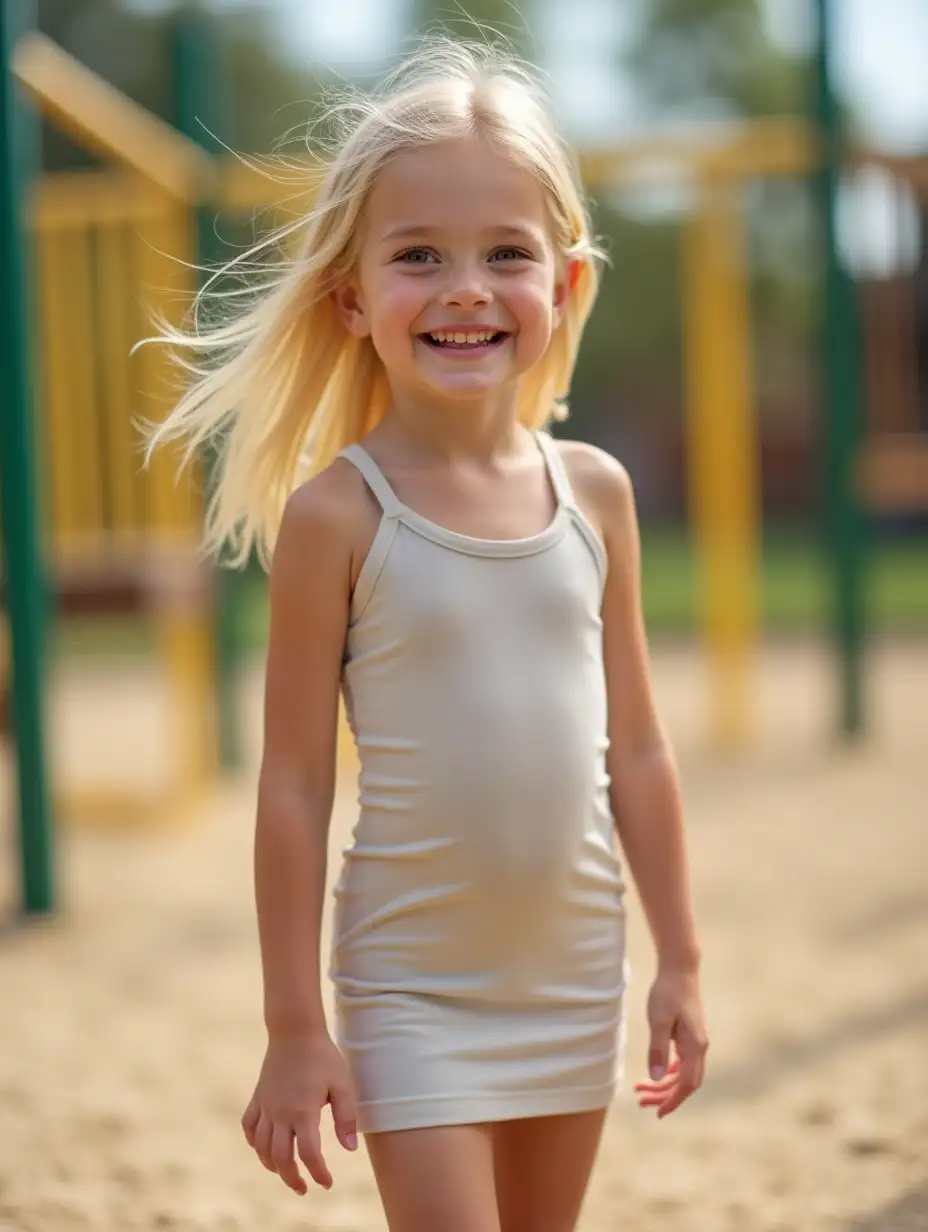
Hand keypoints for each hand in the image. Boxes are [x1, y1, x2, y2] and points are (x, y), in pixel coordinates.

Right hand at [241, 1030, 357, 1193]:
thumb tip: (349, 1150)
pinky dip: (254, 1143)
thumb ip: (346, 1118)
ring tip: (286, 1172)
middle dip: (292, 1178)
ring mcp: (266, 1105)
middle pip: (281, 1158)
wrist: (295, 1030)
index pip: (308, 1155)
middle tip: (304, 1188)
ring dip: (272, 1165)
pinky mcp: (258, 1097)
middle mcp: (280, 1113)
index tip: (326, 1183)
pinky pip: (248, 1127)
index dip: (318, 1173)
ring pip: (261, 1147)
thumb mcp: (342, 1084)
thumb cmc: (323, 1056)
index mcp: (303, 1111)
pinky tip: (263, 1148)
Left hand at [634, 968, 707, 1117]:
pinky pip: (682, 1062)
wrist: (679, 970)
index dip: (674, 1101)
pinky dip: (668, 1071)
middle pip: (685, 1082)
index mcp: (695, 1046)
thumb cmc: (668, 993)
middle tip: (641, 1101)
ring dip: (663, 1084)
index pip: (687, 1084)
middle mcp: (699, 1047)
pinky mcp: (690, 1035)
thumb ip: (658, 1050)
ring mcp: (696, 1041)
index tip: (658, 1113)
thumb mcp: (659, 1021)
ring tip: (641, 1089)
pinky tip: (656, 1073)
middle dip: (664, 1095)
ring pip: (683, 1073)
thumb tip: (655, 1078)